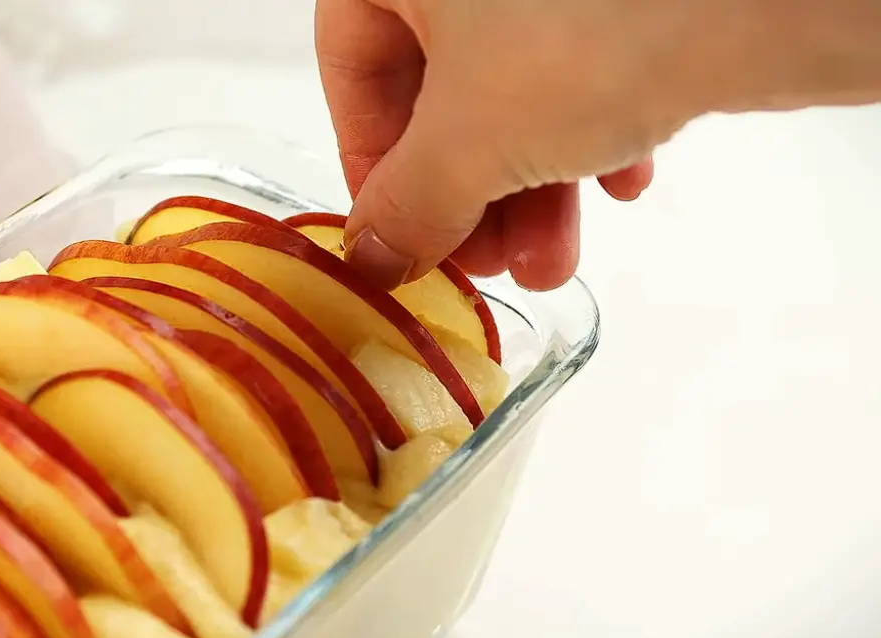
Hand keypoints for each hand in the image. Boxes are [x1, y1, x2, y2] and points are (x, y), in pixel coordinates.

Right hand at [316, 0, 692, 289]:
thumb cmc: (587, 37)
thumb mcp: (468, 144)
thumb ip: (407, 207)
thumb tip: (374, 258)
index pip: (351, 66)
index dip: (370, 164)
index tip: (399, 234)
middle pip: (439, 87)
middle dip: (467, 193)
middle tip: (488, 264)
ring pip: (514, 86)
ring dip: (527, 185)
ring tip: (554, 260)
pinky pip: (581, 64)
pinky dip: (589, 131)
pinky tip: (623, 178)